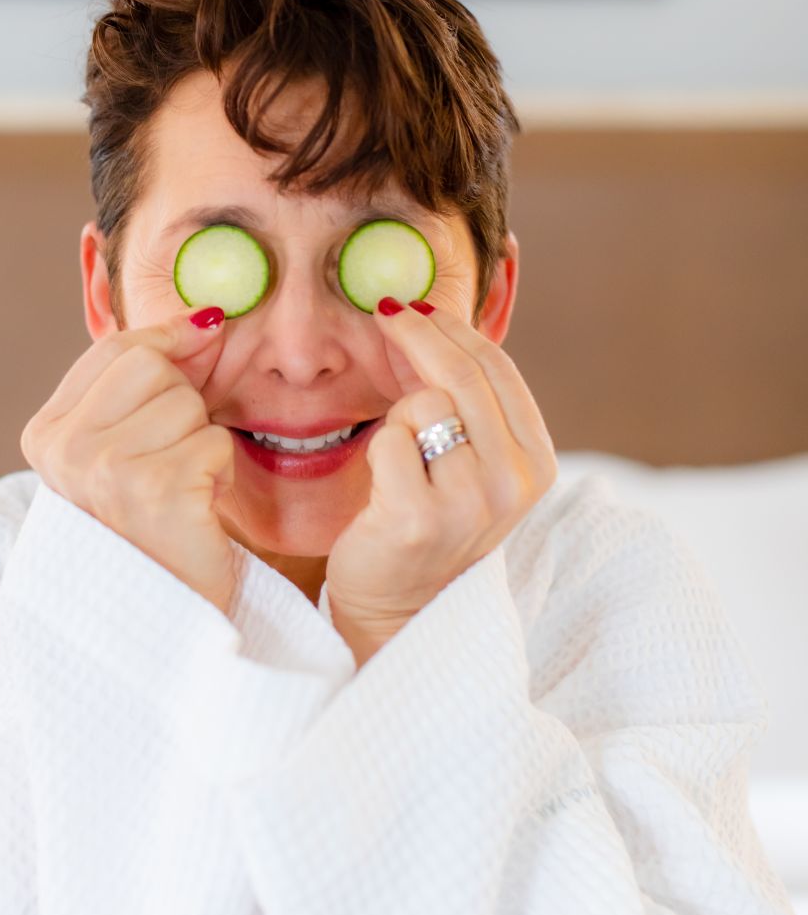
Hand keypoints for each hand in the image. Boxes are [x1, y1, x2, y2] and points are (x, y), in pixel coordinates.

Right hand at [20, 308, 240, 615]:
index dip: (170, 338)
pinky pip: (214, 443)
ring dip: (202, 445)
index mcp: (47, 434)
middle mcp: (66, 449)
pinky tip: (197, 511)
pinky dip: (220, 476)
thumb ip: (146, 383)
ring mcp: (106, 469)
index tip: (204, 337)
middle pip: (154, 366)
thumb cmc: (149, 529)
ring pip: (189, 404)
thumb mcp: (124, 449)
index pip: (117, 347)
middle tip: (175, 456)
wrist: (158, 621)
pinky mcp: (155, 491)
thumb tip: (206, 318)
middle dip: (185, 402)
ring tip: (182, 492)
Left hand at [325, 301, 557, 662]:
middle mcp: (513, 482)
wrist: (400, 609)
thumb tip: (432, 315)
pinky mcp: (418, 518)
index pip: (498, 371)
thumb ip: (470, 405)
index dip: (454, 329)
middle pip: (464, 375)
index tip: (419, 305)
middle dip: (419, 331)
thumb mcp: (472, 463)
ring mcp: (470, 502)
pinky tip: (384, 486)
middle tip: (387, 311)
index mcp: (536, 462)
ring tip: (401, 460)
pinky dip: (379, 451)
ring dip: (399, 418)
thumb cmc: (430, 523)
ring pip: (425, 404)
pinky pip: (390, 440)